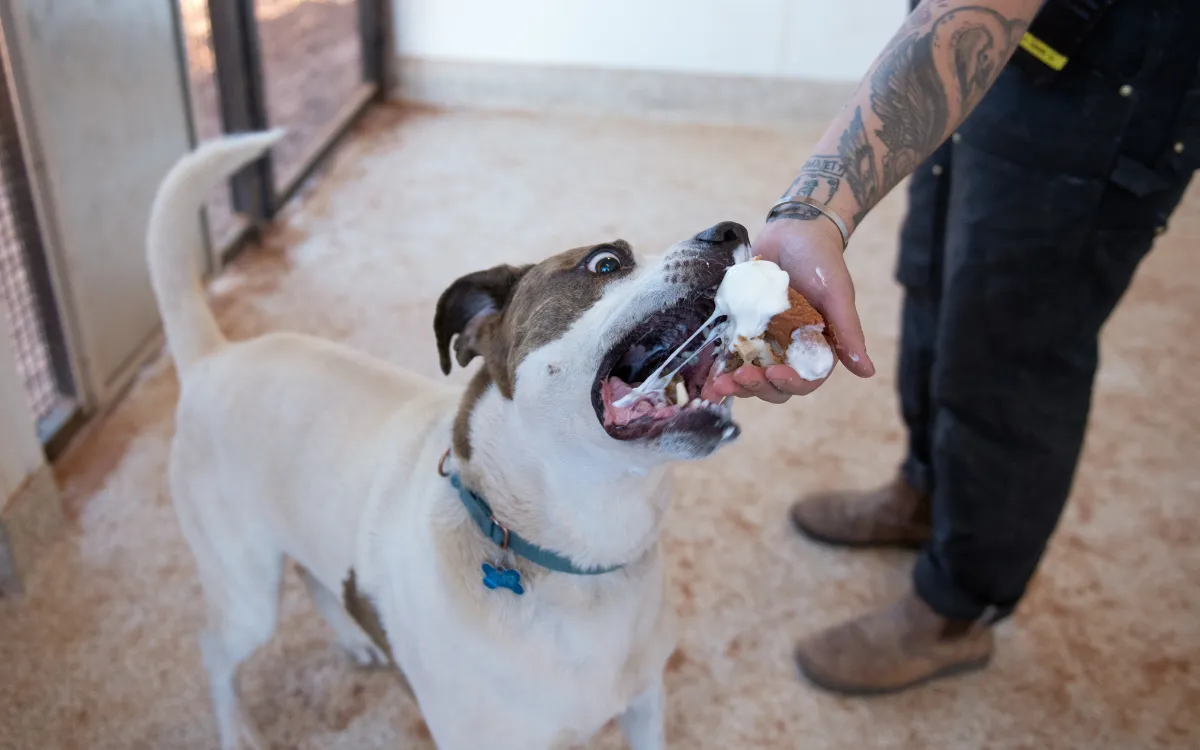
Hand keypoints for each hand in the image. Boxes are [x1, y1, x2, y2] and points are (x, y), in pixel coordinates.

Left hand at [706, 217, 874, 402]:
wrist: (793, 230)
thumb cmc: (822, 260)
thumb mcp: (837, 293)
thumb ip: (848, 331)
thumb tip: (867, 371)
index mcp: (816, 347)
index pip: (805, 380)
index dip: (790, 383)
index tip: (774, 373)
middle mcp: (788, 350)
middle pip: (773, 385)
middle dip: (756, 388)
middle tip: (738, 379)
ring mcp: (762, 340)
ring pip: (748, 375)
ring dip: (734, 384)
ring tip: (717, 384)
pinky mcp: (740, 327)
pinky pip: (727, 353)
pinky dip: (716, 367)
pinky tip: (703, 375)